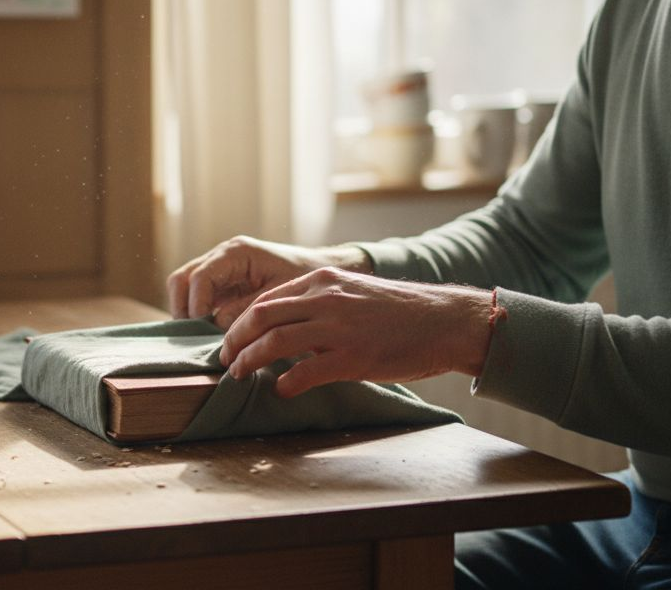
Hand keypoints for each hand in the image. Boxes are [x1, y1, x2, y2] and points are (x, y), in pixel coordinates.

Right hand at [166, 236, 372, 327]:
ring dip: (186, 313)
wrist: (320, 271)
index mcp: (236, 253)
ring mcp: (218, 269)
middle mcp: (221, 257)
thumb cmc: (305, 279)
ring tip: (202, 338)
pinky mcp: (220, 283)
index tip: (205, 332)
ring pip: (183, 287)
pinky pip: (195, 297)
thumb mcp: (280, 296)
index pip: (200, 278)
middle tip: (196, 338)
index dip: (197, 307)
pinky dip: (196, 315)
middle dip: (183, 309)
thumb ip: (248, 310)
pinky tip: (211, 334)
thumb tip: (217, 325)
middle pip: (181, 279)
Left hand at [217, 267, 493, 398]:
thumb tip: (288, 327)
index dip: (241, 321)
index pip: (266, 299)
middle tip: (225, 360)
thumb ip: (321, 304)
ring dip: (250, 360)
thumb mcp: (354, 294)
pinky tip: (281, 390)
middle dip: (235, 340)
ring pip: (275, 342)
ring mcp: (339, 328)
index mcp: (324, 281)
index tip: (231, 339)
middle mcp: (327, 299)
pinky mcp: (354, 357)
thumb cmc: (401, 313)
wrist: (445, 321)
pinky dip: (287, 382)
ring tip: (240, 375)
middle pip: (261, 317)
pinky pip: (306, 371)